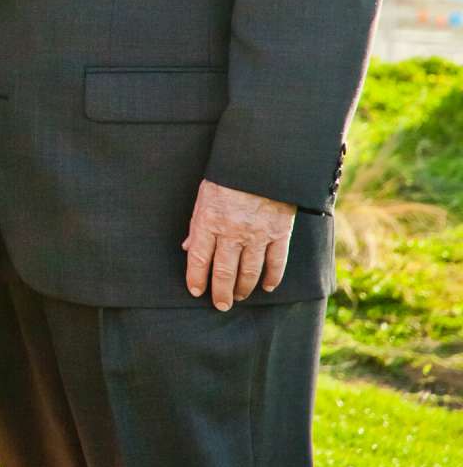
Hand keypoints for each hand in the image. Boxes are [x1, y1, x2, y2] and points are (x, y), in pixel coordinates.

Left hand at [182, 178, 297, 310]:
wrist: (261, 162)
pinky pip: (276, 263)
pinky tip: (267, 287)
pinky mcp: (279, 233)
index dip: (196, 278)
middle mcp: (232, 232)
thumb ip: (196, 225)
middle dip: (220, 292)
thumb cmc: (228, 178)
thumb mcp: (204, 197)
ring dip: (243, 288)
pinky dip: (272, 278)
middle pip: (224, 271)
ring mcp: (257, 235)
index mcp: (209, 221)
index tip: (195, 291)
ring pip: (249, 272)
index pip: (198, 258)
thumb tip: (187, 248)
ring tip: (238, 297)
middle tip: (220, 305)